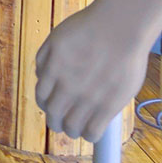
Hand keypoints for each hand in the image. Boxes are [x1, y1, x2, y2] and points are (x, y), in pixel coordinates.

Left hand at [35, 0, 153, 141]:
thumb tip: (41, 77)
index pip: (42, 99)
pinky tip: (92, 132)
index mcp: (52, 71)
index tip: (54, 107)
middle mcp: (66, 87)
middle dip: (56, 122)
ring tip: (78, 128)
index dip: (47, 106)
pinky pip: (93, 132)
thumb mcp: (57, 37)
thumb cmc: (91, 28)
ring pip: (72, 128)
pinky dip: (89, 135)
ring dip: (72, 130)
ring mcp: (87, 98)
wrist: (120, 27)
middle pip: (54, 117)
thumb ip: (45, 58)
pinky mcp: (108, 106)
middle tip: (63, 123)